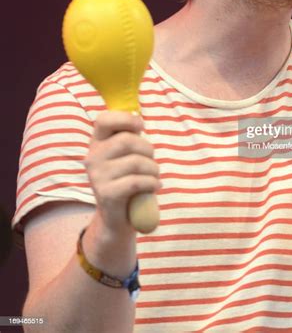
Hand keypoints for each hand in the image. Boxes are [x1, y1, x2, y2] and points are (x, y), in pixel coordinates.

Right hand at [84, 111, 160, 235]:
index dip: (126, 119)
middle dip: (148, 149)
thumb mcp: (125, 155)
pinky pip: (137, 182)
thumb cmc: (127, 178)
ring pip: (136, 162)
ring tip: (154, 176)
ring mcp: (97, 176)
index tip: (140, 127)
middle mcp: (93, 157)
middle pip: (127, 140)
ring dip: (153, 169)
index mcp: (97, 142)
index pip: (103, 120)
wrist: (117, 216)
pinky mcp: (106, 194)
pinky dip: (152, 183)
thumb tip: (139, 118)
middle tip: (152, 160)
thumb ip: (129, 137)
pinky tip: (155, 186)